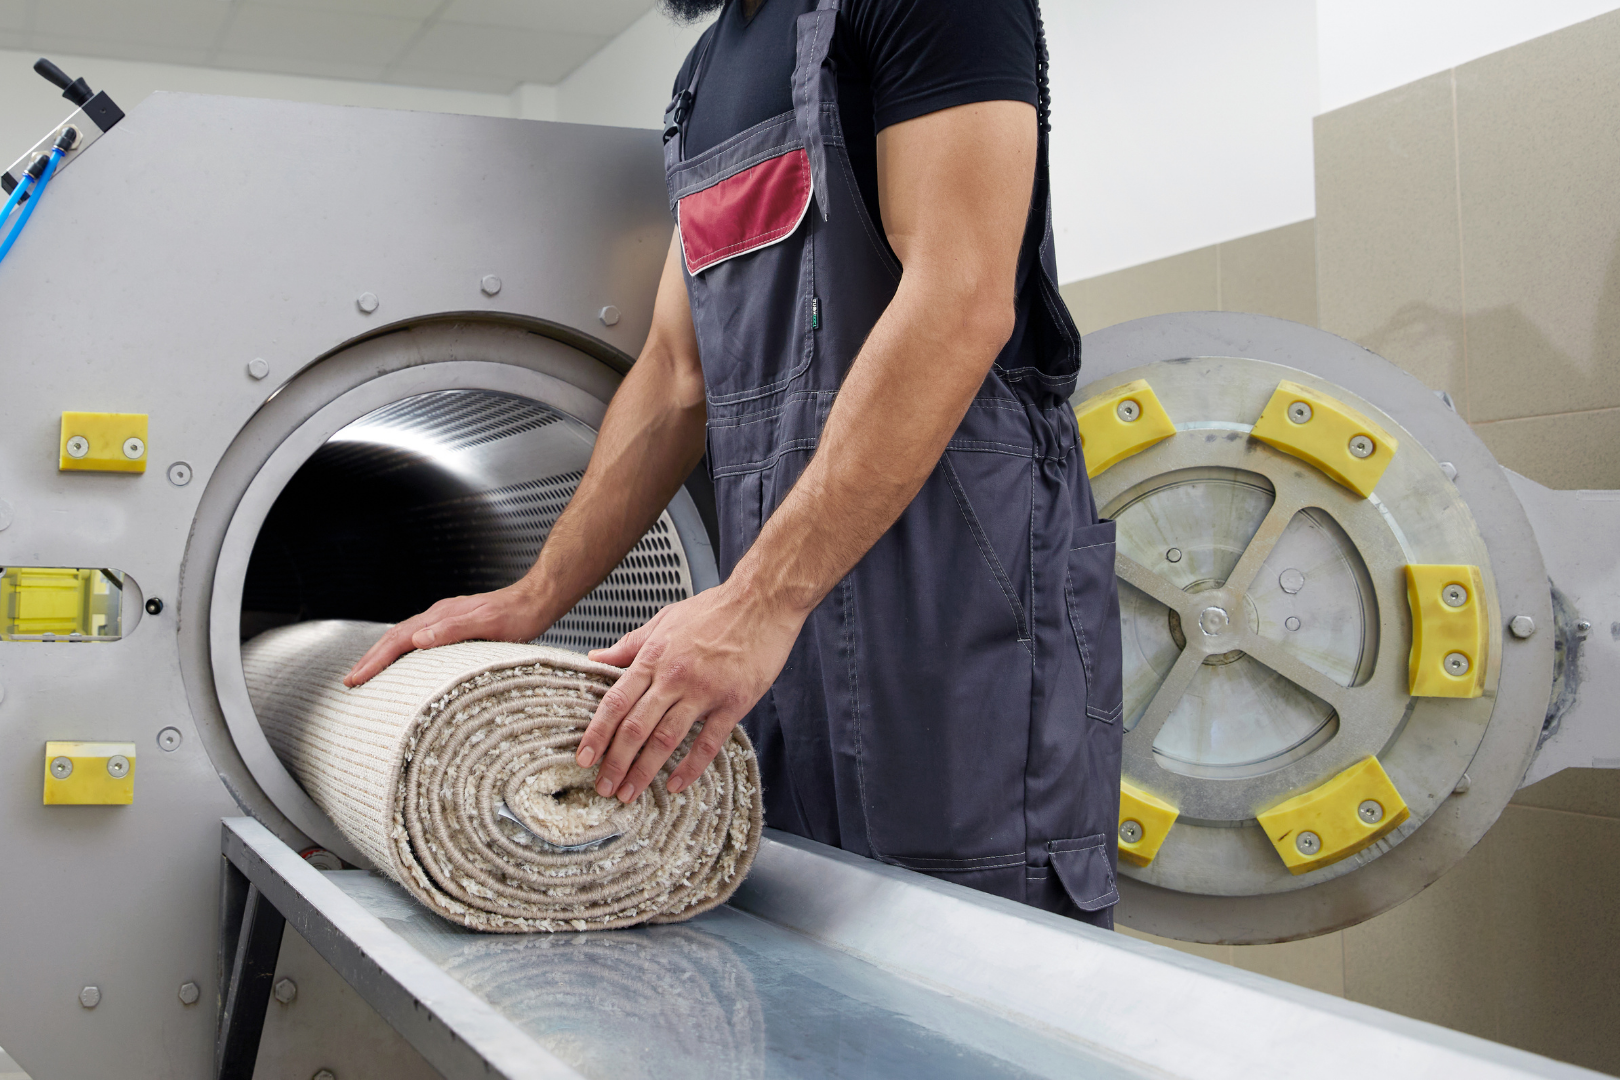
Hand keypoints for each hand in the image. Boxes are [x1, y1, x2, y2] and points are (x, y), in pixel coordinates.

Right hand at [343, 582, 550, 686]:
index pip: (398, 640)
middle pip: (394, 637)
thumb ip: (453, 629)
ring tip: (367, 672)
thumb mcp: (488, 624)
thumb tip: (417, 639)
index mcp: (440, 616)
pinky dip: (402, 651)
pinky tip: (404, 661)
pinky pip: (418, 638)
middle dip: (370, 660)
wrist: (537, 599)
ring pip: (404, 636)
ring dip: (383, 655)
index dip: (375, 660)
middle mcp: (438, 615)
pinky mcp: (455, 624)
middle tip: (350, 681)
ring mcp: (446, 618)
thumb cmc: (518, 615)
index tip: (356, 679)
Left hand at [576, 582, 803, 802]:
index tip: (583, 758)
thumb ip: (630, 645)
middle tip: (604, 788)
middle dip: (615, 762)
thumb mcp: (664, 620)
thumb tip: (596, 658)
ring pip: (666, 739)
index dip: (596, 734)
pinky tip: (677, 784)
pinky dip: (691, 767)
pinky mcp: (734, 702)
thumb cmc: (714, 609)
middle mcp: (674, 676)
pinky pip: (708, 742)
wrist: (763, 601)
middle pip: (635, 727)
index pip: (615, 702)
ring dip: (644, 771)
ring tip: (630, 793)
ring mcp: (704, 691)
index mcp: (654, 657)